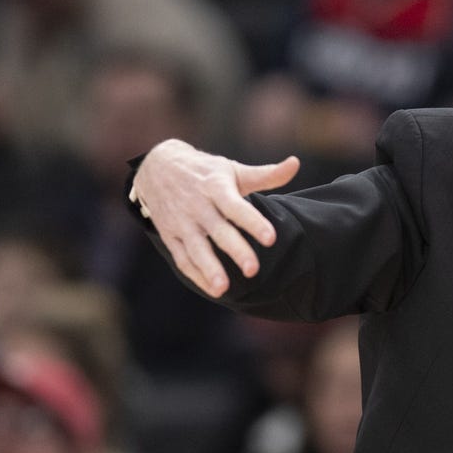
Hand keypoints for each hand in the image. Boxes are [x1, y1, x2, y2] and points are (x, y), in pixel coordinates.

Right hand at [131, 139, 299, 297]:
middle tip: (253, 270)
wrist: (156, 168)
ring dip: (209, 268)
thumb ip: (266, 174)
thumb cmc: (205, 172)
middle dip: (235, 250)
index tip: (271, 239)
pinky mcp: (170, 235)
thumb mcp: (233, 169)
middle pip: (218, 231)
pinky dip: (196, 274)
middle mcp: (198, 206)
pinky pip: (183, 258)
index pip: (236, 207)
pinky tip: (213, 289)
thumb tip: (295, 164)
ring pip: (196, 248)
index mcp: (216, 187)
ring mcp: (182, 222)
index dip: (253, 222)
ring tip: (223, 288)